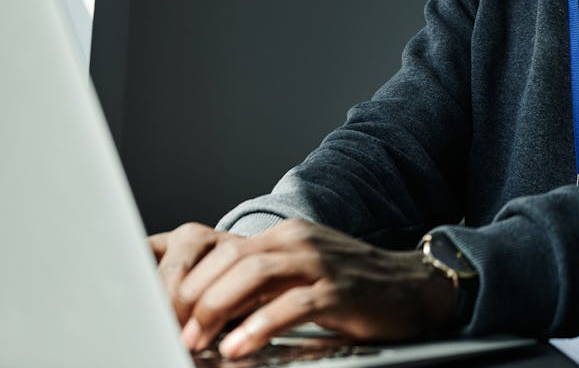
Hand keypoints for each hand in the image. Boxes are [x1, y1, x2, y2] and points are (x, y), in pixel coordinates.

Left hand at [149, 219, 455, 358]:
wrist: (412, 288)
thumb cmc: (350, 287)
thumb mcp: (299, 278)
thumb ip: (257, 288)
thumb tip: (202, 315)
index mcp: (286, 236)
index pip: (222, 251)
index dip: (187, 283)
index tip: (161, 314)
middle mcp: (301, 242)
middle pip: (232, 258)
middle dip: (193, 297)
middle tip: (170, 330)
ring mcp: (322, 263)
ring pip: (256, 274)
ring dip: (218, 308)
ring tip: (196, 340)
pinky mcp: (342, 290)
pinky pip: (294, 304)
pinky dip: (261, 325)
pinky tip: (240, 346)